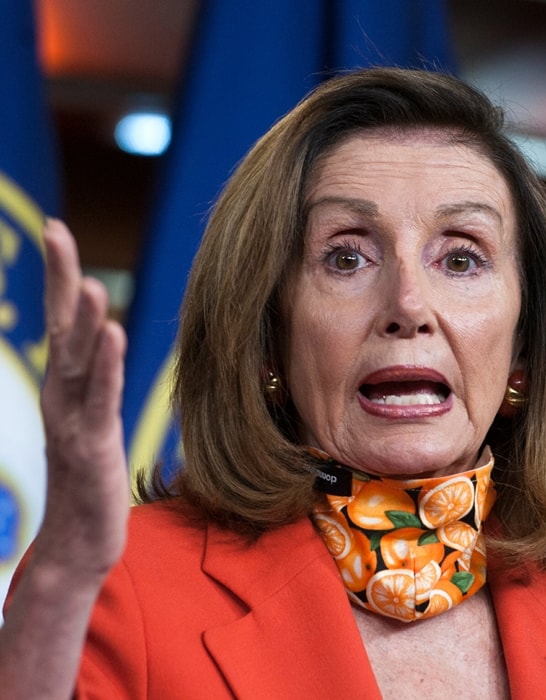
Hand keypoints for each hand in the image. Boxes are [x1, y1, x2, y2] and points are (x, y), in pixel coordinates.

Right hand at [35, 219, 128, 579]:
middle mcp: (63, 395)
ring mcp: (74, 420)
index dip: (60, 276)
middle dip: (59, 278)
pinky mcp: (94, 446)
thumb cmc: (88, 476)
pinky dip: (106, 368)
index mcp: (66, 385)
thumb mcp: (91, 418)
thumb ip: (94, 380)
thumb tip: (105, 343)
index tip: (56, 229)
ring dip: (84, 321)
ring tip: (91, 281)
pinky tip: (113, 336)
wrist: (78, 542)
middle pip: (61, 327)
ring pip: (77, 361)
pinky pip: (101, 401)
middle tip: (55, 230)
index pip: (63, 320)